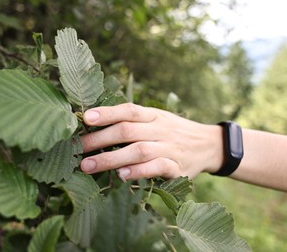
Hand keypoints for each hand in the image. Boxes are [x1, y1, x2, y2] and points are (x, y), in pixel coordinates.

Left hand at [80, 103, 223, 180]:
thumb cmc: (172, 132)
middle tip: (77, 149)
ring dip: (111, 158)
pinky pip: (156, 168)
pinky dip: (138, 171)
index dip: (107, 112)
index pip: (129, 110)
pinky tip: (120, 176)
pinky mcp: (177, 168)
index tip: (86, 117)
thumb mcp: (157, 119)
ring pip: (139, 150)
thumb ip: (133, 121)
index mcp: (154, 115)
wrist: (208, 144)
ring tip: (88, 166)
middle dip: (99, 140)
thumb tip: (95, 123)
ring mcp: (170, 148)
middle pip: (128, 131)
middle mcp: (161, 129)